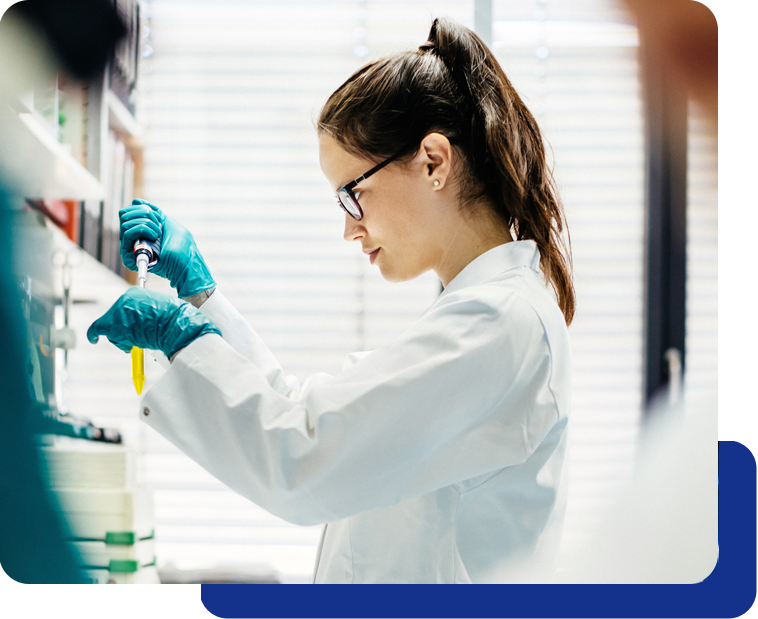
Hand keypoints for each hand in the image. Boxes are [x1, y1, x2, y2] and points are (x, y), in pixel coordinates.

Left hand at [87, 287, 220, 359]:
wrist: (174, 325)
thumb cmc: (173, 320)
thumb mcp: (162, 310)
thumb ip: (149, 313)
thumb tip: (141, 325)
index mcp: (137, 292)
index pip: (126, 305)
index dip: (127, 317)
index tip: (129, 323)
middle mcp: (125, 299)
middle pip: (116, 315)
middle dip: (123, 328)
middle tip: (134, 338)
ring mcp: (118, 312)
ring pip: (111, 327)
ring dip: (120, 337)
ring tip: (135, 342)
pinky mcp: (114, 326)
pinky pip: (96, 330)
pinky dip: (93, 335)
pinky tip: (92, 340)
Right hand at [119, 199, 215, 297]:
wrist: (186, 263)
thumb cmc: (182, 246)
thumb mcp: (168, 222)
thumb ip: (153, 212)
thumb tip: (136, 201)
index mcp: (141, 231)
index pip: (129, 212)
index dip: (142, 209)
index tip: (157, 217)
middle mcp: (133, 239)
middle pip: (124, 215)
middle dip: (144, 214)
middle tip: (158, 225)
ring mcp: (130, 248)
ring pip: (125, 223)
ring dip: (145, 223)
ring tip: (157, 234)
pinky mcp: (128, 257)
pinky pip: (126, 233)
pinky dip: (142, 229)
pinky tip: (154, 237)